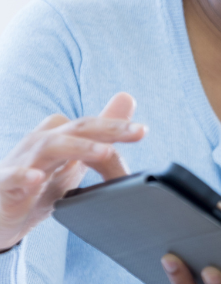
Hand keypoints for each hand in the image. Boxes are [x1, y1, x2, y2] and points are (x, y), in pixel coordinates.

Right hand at [0, 93, 145, 250]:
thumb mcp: (76, 158)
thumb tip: (128, 98)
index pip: (92, 126)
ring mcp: (22, 163)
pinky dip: (24, 176)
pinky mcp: (3, 185)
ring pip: (50, 146)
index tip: (143, 131)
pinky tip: (38, 178)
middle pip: (77, 129)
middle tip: (138, 132)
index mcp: (60, 137)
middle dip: (109, 128)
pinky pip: (12, 177)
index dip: (118, 127)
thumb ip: (101, 131)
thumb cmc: (38, 183)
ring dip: (80, 148)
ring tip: (105, 153)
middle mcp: (41, 143)